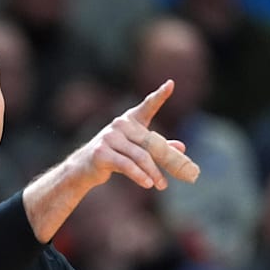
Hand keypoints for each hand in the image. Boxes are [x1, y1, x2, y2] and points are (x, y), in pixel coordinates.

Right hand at [69, 79, 198, 190]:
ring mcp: (109, 137)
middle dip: (168, 160)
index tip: (170, 84)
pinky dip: (139, 176)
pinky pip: (126, 165)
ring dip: (154, 173)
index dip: (159, 95)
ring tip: (162, 185)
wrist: (84, 167)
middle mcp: (120, 124)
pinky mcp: (102, 153)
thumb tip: (182, 147)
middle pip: (151, 142)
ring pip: (140, 156)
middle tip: (185, 175)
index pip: (147, 106)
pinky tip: (148, 184)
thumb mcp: (137, 150)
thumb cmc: (114, 156)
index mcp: (130, 120)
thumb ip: (158, 148)